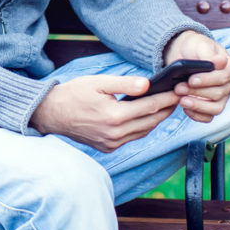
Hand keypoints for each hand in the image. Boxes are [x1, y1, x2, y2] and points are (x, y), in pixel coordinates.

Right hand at [30, 75, 179, 151]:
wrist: (51, 113)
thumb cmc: (73, 94)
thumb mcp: (97, 83)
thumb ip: (124, 84)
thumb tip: (147, 84)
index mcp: (114, 116)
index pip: (150, 107)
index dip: (167, 98)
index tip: (178, 91)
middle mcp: (115, 134)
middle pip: (151, 121)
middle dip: (166, 109)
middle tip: (178, 97)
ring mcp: (112, 143)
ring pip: (144, 131)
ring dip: (157, 119)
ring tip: (166, 106)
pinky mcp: (108, 147)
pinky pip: (132, 137)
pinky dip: (143, 127)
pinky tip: (146, 117)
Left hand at [163, 30, 229, 122]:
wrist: (183, 54)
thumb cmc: (194, 48)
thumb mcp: (200, 45)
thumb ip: (209, 54)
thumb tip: (221, 61)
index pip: (225, 77)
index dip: (208, 80)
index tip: (191, 80)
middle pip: (218, 94)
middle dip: (196, 92)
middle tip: (178, 88)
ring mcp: (222, 98)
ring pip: (216, 108)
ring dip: (197, 105)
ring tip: (181, 100)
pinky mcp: (210, 107)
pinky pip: (208, 117)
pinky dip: (196, 115)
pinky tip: (185, 108)